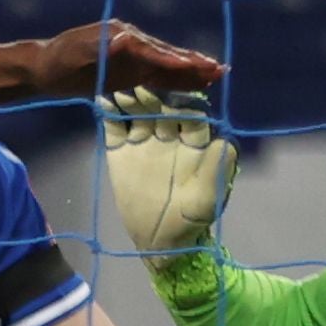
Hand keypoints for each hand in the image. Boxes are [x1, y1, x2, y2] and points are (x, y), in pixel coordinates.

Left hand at [23, 17, 225, 103]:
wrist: (44, 67)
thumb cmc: (57, 63)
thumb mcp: (76, 56)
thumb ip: (101, 50)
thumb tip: (126, 40)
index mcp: (120, 36)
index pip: (151, 50)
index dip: (173, 60)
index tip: (193, 65)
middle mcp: (131, 41)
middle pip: (166, 55)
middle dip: (192, 63)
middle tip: (219, 69)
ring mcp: (132, 56)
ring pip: (166, 64)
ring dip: (191, 70)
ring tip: (217, 74)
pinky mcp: (130, 70)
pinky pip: (157, 75)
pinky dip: (176, 78)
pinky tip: (194, 82)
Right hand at [99, 84, 236, 254]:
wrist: (161, 240)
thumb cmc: (191, 219)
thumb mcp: (209, 198)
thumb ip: (218, 169)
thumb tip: (225, 141)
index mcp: (195, 143)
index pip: (191, 116)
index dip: (183, 106)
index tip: (173, 98)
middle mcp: (170, 136)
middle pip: (162, 109)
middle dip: (153, 96)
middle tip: (140, 85)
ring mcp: (144, 142)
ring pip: (138, 113)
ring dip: (129, 100)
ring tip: (117, 88)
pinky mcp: (120, 151)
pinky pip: (114, 128)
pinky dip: (108, 114)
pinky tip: (100, 100)